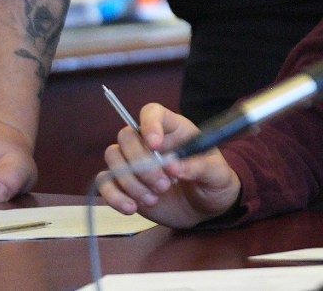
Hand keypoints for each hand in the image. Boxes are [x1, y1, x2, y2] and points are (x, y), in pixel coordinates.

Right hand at [97, 102, 240, 228]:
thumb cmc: (214, 182)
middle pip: (127, 136)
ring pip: (114, 157)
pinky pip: (105, 182)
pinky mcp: (125, 184)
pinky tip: (132, 208)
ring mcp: (135, 162)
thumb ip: (199, 167)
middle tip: (164, 185)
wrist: (206, 209)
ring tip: (154, 199)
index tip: (155, 145)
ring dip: (130, 181)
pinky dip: (114, 196)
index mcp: (175, 130)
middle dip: (141, 163)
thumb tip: (173, 167)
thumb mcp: (217, 174)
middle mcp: (150, 142)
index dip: (149, 124)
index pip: (153, 112)